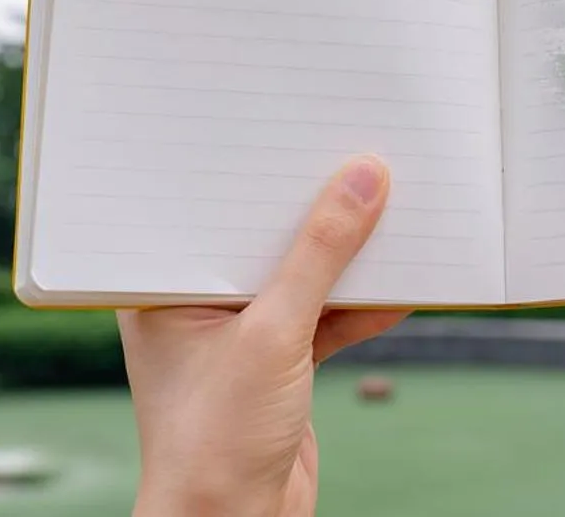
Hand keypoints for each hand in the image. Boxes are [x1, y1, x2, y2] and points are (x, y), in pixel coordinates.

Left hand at [120, 156, 404, 516]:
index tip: (299, 123)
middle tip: (357, 152)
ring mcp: (238, 334)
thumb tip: (363, 180)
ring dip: (346, 255)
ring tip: (394, 208)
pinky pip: (324, 315)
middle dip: (313, 205)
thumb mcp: (274, 333)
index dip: (255, 165)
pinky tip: (403, 285)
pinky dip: (360, 304)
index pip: (211, 206)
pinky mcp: (278, 363)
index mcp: (162, 286)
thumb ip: (321, 255)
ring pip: (299, 274)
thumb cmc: (215, 440)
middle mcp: (196, 303)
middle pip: (262, 234)